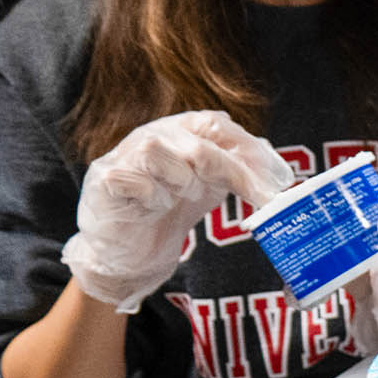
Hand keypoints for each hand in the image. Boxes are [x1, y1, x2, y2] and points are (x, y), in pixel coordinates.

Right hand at [62, 111, 293, 312]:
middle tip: (256, 197)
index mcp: (178, 131)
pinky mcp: (103, 181)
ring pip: (155, 149)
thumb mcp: (210, 185)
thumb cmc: (169, 211)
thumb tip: (273, 161)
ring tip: (183, 197)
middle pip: (195, 139)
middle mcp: (150, 136)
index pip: (215, 123)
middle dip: (231, 170)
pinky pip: (132, 180)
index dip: (247, 148)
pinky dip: (151, 197)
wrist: (129, 253)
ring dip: (181, 179)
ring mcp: (122, 156)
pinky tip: (154, 208)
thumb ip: (237, 168)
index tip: (275, 179)